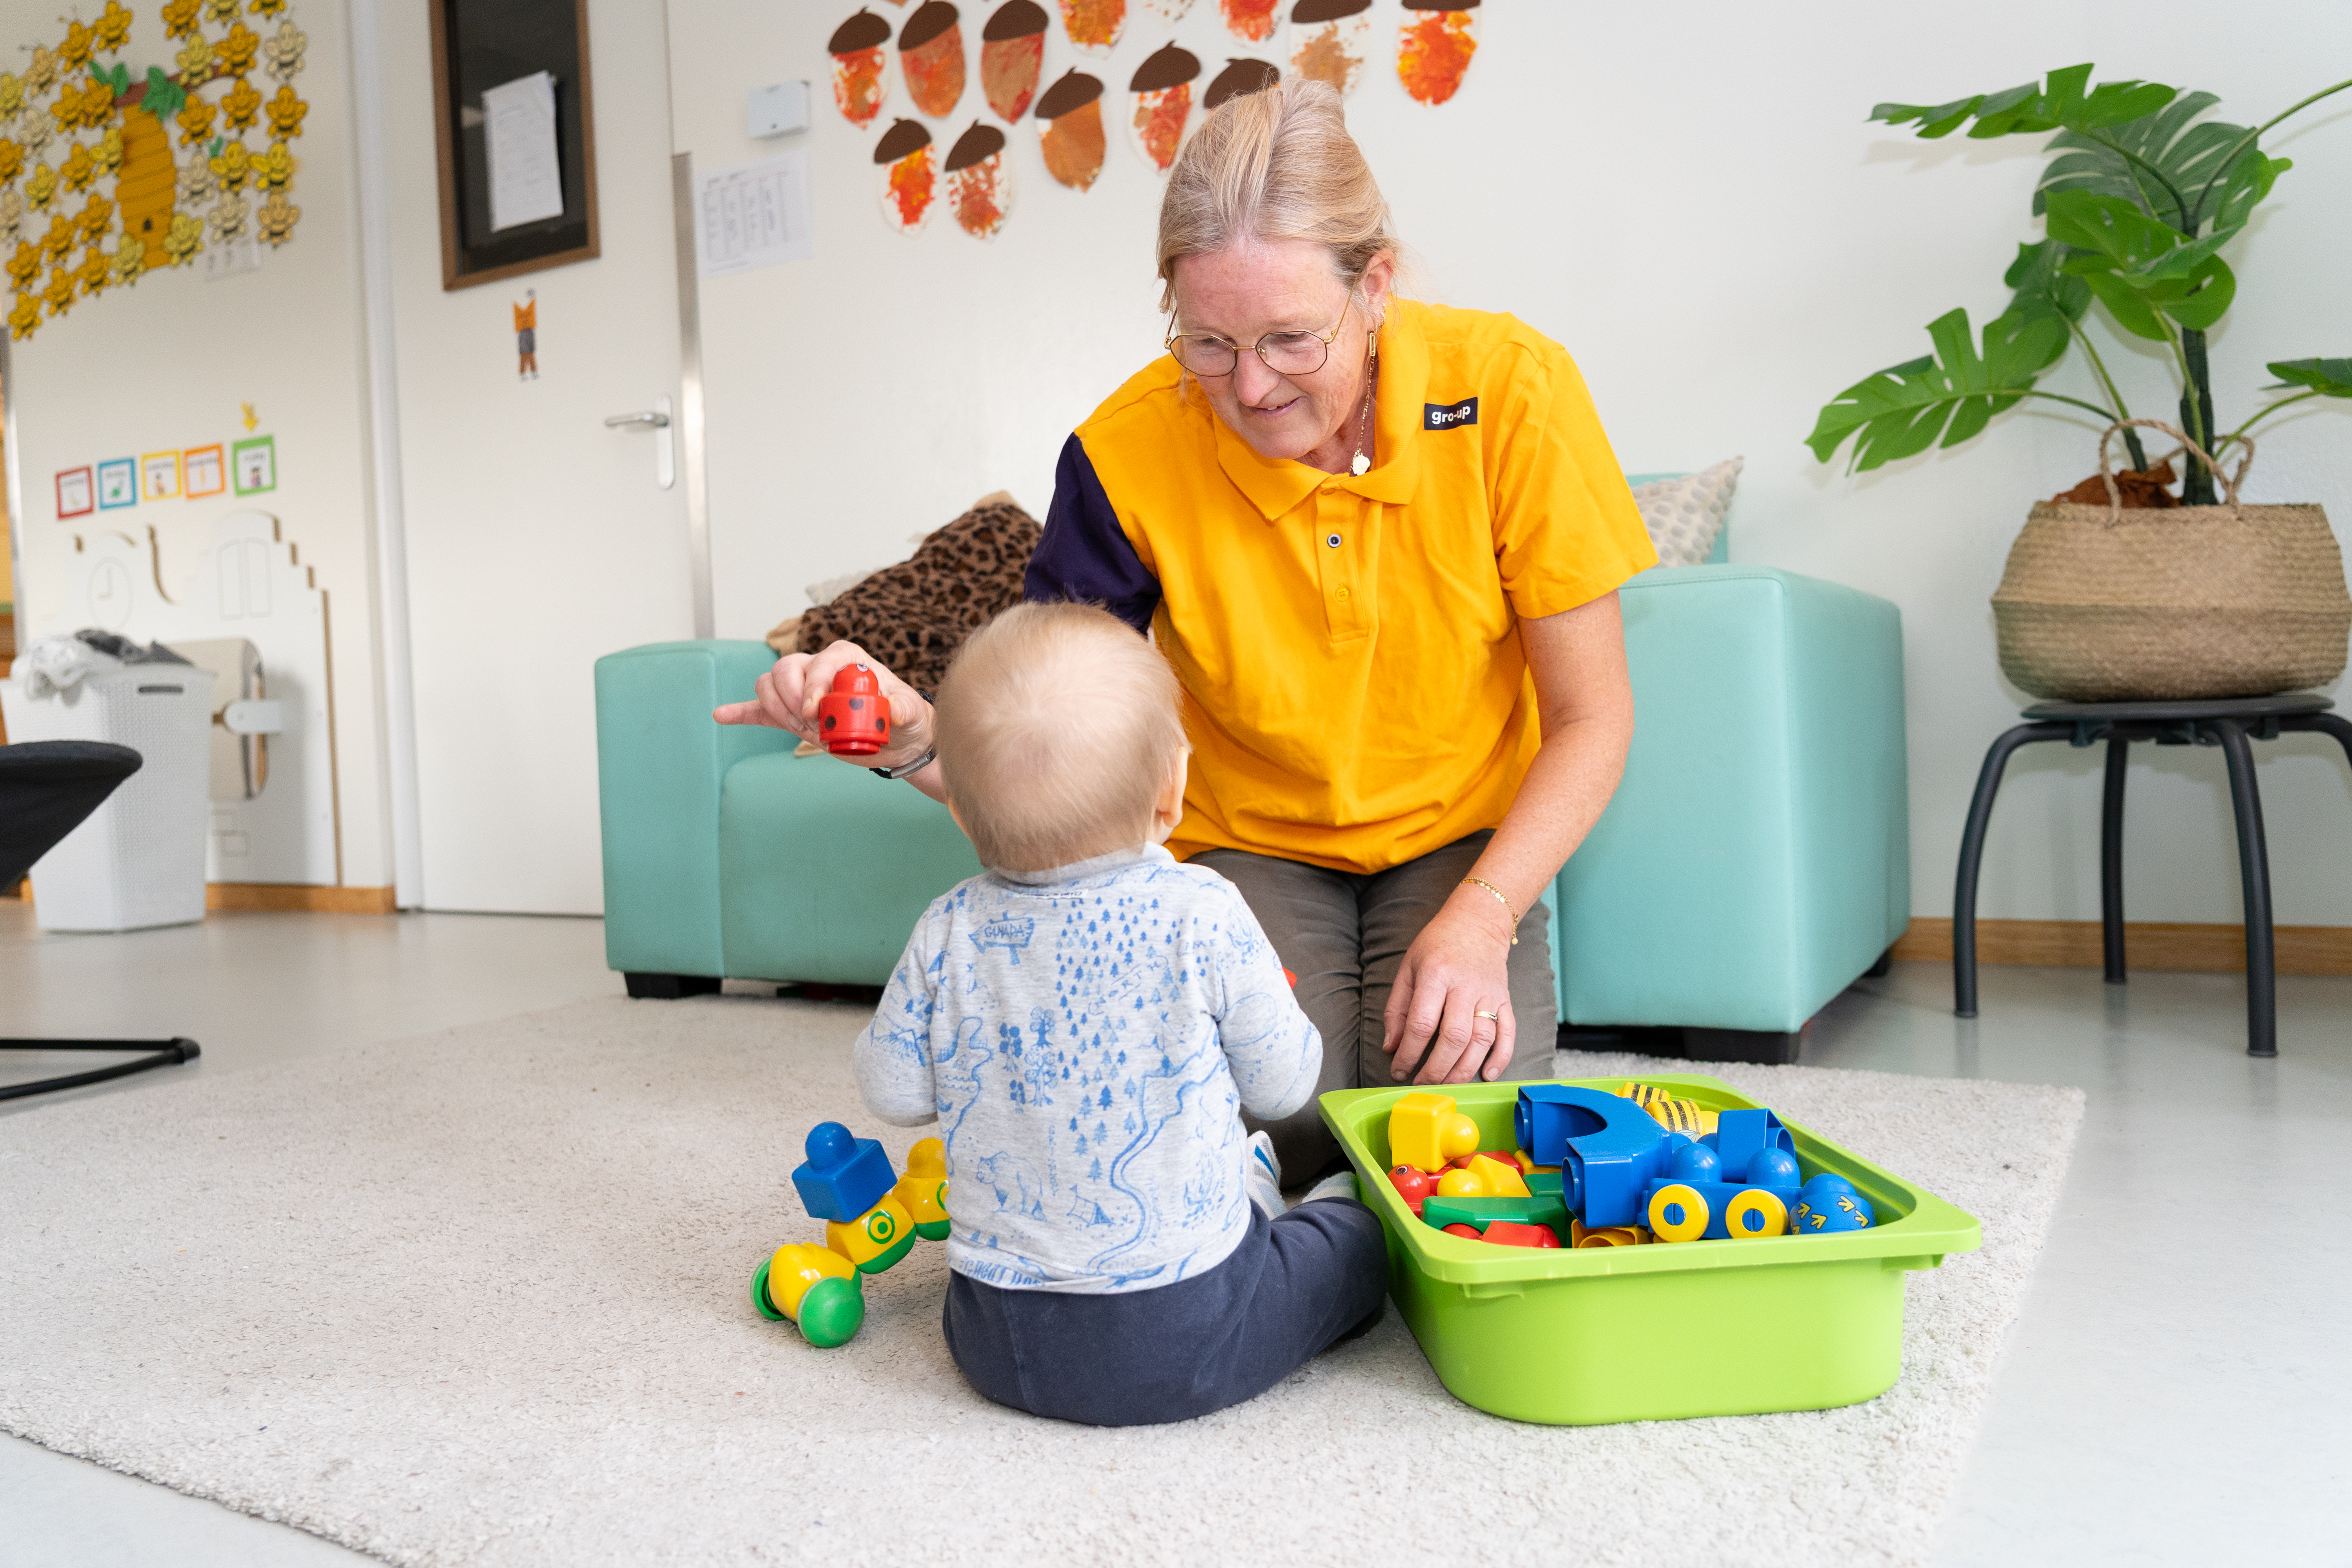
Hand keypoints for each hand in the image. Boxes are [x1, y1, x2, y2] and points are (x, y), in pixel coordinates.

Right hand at [713, 641, 936, 773]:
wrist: (899, 740)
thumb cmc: (906, 718)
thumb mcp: (911, 712)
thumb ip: (903, 709)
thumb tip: (889, 709)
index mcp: (846, 658)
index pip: (818, 662)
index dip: (811, 684)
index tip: (814, 711)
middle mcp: (819, 668)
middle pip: (786, 669)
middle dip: (791, 697)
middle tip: (809, 724)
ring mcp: (802, 691)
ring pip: (770, 684)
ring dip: (776, 707)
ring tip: (800, 729)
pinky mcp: (794, 715)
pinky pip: (760, 709)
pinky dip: (741, 712)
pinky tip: (721, 715)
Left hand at [1381, 891, 1516, 1084]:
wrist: (1477, 922)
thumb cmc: (1437, 945)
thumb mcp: (1408, 968)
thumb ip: (1397, 1008)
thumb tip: (1391, 1047)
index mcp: (1436, 975)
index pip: (1422, 1023)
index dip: (1408, 1053)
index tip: (1399, 1069)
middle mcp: (1465, 986)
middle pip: (1454, 1037)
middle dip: (1436, 1069)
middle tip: (1422, 1084)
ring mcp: (1489, 994)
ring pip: (1481, 1040)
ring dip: (1463, 1069)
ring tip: (1446, 1085)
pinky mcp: (1506, 999)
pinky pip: (1508, 1033)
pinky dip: (1500, 1058)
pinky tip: (1486, 1075)